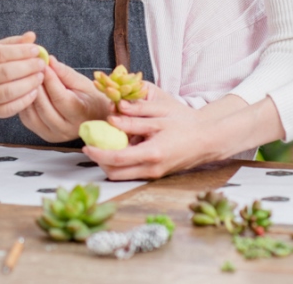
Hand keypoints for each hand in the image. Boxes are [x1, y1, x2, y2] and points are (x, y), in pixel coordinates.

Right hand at [0, 31, 46, 119]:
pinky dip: (23, 101)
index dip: (20, 52)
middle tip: (42, 64)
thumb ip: (10, 44)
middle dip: (27, 68)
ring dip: (28, 85)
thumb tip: (32, 37)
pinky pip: (7, 109)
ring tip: (40, 77)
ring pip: (6, 92)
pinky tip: (34, 92)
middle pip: (4, 73)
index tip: (37, 50)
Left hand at [19, 58, 112, 142]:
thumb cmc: (89, 97)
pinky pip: (28, 119)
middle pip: (44, 108)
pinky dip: (25, 104)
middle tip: (33, 69)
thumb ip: (65, 73)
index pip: (61, 98)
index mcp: (81, 115)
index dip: (50, 80)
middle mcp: (67, 129)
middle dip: (37, 86)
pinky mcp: (43, 136)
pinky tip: (27, 91)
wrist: (93, 117)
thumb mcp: (82, 83)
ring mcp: (54, 135)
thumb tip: (49, 60)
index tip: (44, 65)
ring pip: (33, 115)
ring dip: (28, 95)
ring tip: (29, 78)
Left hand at [83, 91, 252, 180]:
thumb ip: (134, 118)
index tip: (85, 145)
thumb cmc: (185, 124)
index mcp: (152, 154)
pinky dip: (121, 163)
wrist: (207, 139)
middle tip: (92, 144)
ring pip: (122, 175)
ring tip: (104, 143)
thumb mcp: (159, 116)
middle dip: (100, 161)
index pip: (117, 159)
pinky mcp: (155, 174)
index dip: (98, 153)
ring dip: (109, 163)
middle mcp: (152, 169)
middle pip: (115, 173)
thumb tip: (111, 119)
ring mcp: (154, 174)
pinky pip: (132, 172)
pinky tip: (121, 146)